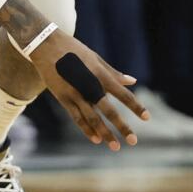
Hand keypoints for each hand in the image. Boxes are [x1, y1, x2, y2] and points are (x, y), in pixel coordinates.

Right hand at [28, 30, 148, 149]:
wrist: (45, 45)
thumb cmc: (73, 49)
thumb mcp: (95, 58)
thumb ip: (113, 73)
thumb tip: (132, 81)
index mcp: (100, 74)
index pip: (122, 93)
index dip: (135, 106)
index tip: (147, 118)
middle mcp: (88, 85)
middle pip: (108, 110)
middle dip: (122, 126)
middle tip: (133, 141)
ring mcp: (74, 93)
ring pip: (92, 118)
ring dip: (104, 133)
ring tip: (115, 146)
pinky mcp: (62, 97)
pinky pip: (76, 117)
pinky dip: (86, 129)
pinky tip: (96, 139)